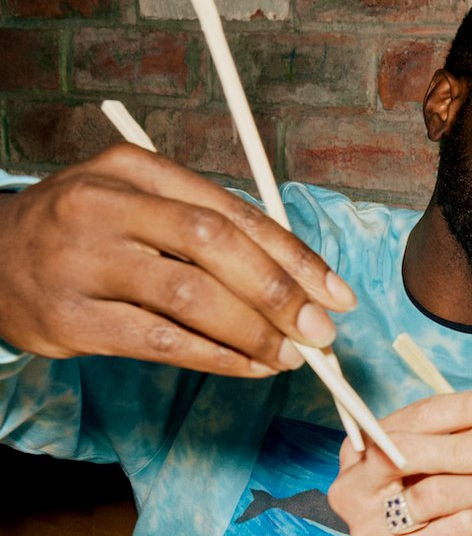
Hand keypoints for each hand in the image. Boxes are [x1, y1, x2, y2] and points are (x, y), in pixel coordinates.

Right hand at [0, 144, 354, 375]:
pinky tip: (247, 367)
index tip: (334, 292)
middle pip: (213, 247)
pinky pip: (160, 342)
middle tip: (320, 329)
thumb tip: (297, 282)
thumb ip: (206, 229)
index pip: (231, 211)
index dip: (293, 256)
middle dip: (279, 293)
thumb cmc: (81, 233)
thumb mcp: (134, 203)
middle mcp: (105, 207)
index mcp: (133, 168)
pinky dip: (215, 358)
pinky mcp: (72, 320)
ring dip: (253, 332)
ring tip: (290, 355)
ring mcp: (84, 263)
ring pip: (189, 298)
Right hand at [328, 389, 471, 535]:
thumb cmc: (431, 510)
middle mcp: (353, 487)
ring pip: (433, 493)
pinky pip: (452, 529)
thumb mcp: (444, 466)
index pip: (414, 418)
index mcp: (360, 450)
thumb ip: (468, 436)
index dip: (463, 408)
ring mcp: (369, 527)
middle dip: (463, 450)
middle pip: (406, 453)